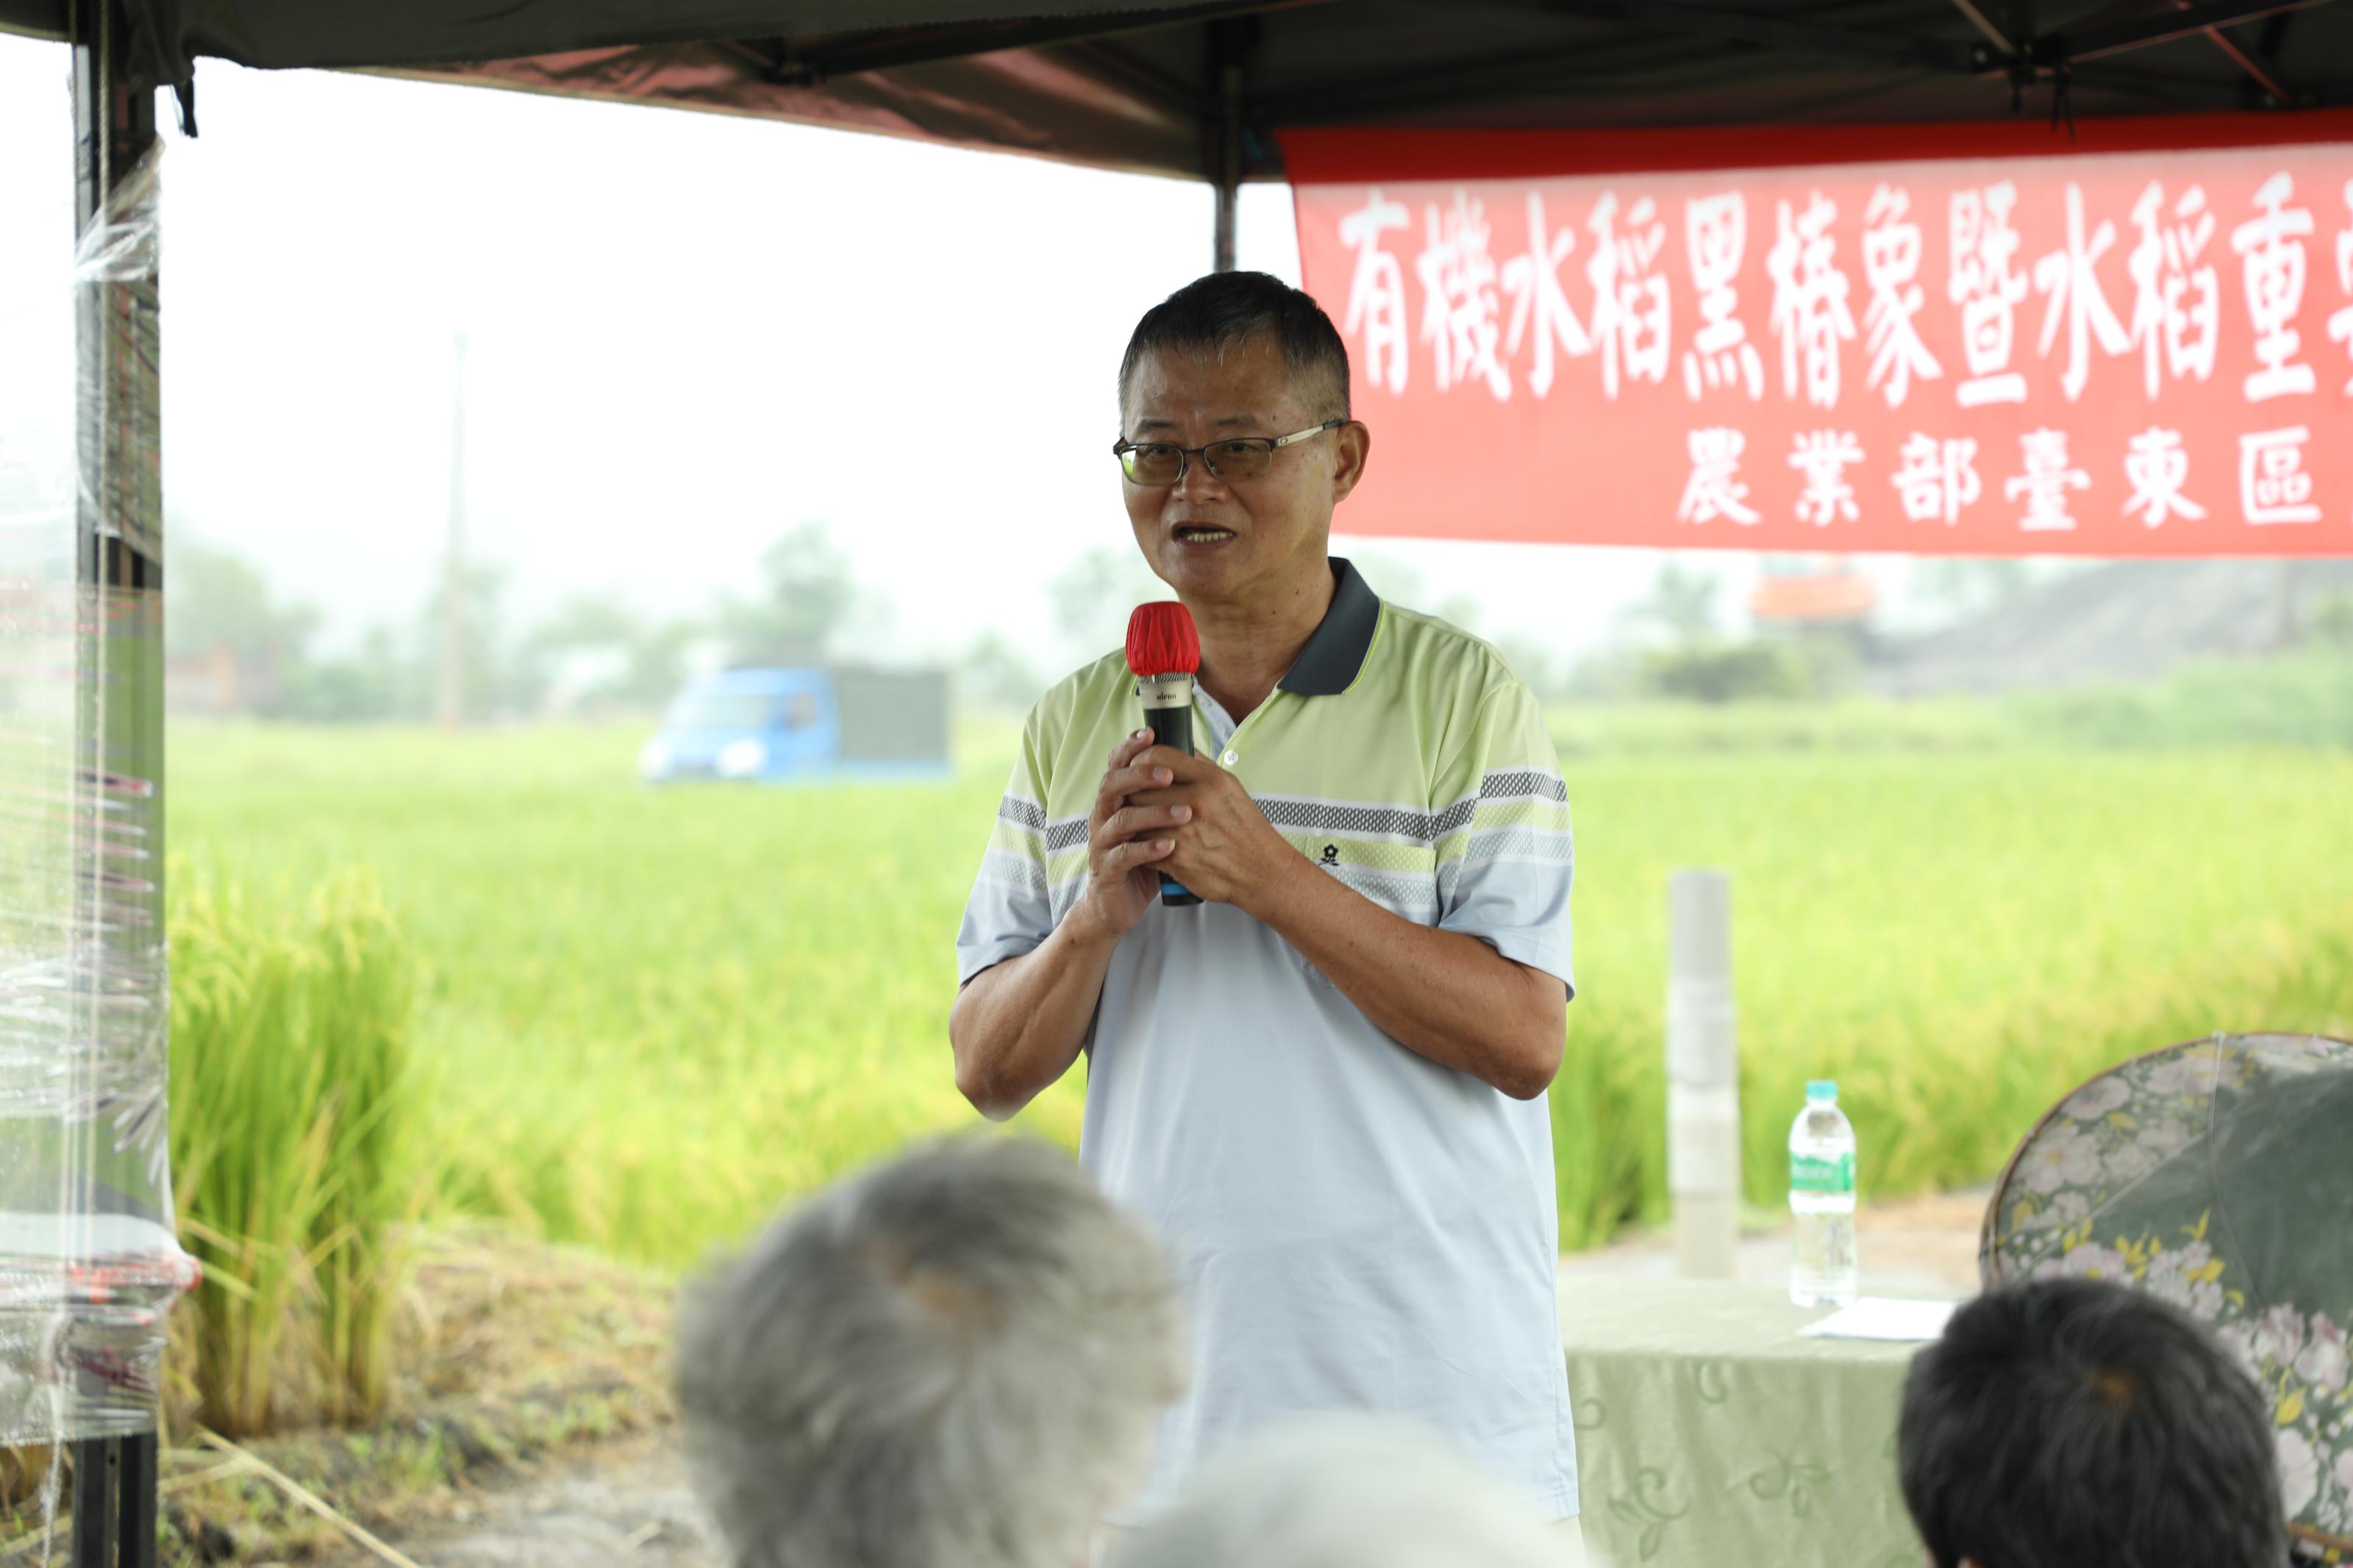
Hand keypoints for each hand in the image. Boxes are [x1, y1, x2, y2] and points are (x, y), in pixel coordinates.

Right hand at [1065, 731, 1190, 945]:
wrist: (1117, 904)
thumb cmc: (1142, 858)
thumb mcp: (1152, 823)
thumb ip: (1162, 796)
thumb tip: (1190, 759)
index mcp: (1115, 800)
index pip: (1118, 765)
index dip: (1130, 748)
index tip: (1151, 733)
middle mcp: (1103, 816)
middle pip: (1112, 784)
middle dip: (1140, 775)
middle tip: (1169, 774)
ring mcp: (1102, 843)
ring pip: (1121, 820)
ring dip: (1153, 813)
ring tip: (1184, 812)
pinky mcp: (1107, 869)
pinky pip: (1125, 855)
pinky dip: (1148, 849)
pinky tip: (1169, 845)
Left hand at [1126, 746, 1302, 916]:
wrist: (1263, 872)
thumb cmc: (1247, 830)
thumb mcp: (1231, 788)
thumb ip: (1202, 766)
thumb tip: (1178, 747)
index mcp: (1211, 780)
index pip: (1157, 756)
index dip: (1140, 760)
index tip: (1137, 767)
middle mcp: (1198, 802)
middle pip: (1140, 788)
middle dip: (1134, 793)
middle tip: (1136, 798)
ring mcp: (1186, 832)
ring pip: (1138, 818)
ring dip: (1136, 821)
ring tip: (1142, 822)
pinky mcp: (1177, 860)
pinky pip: (1143, 846)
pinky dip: (1143, 846)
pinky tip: (1151, 844)